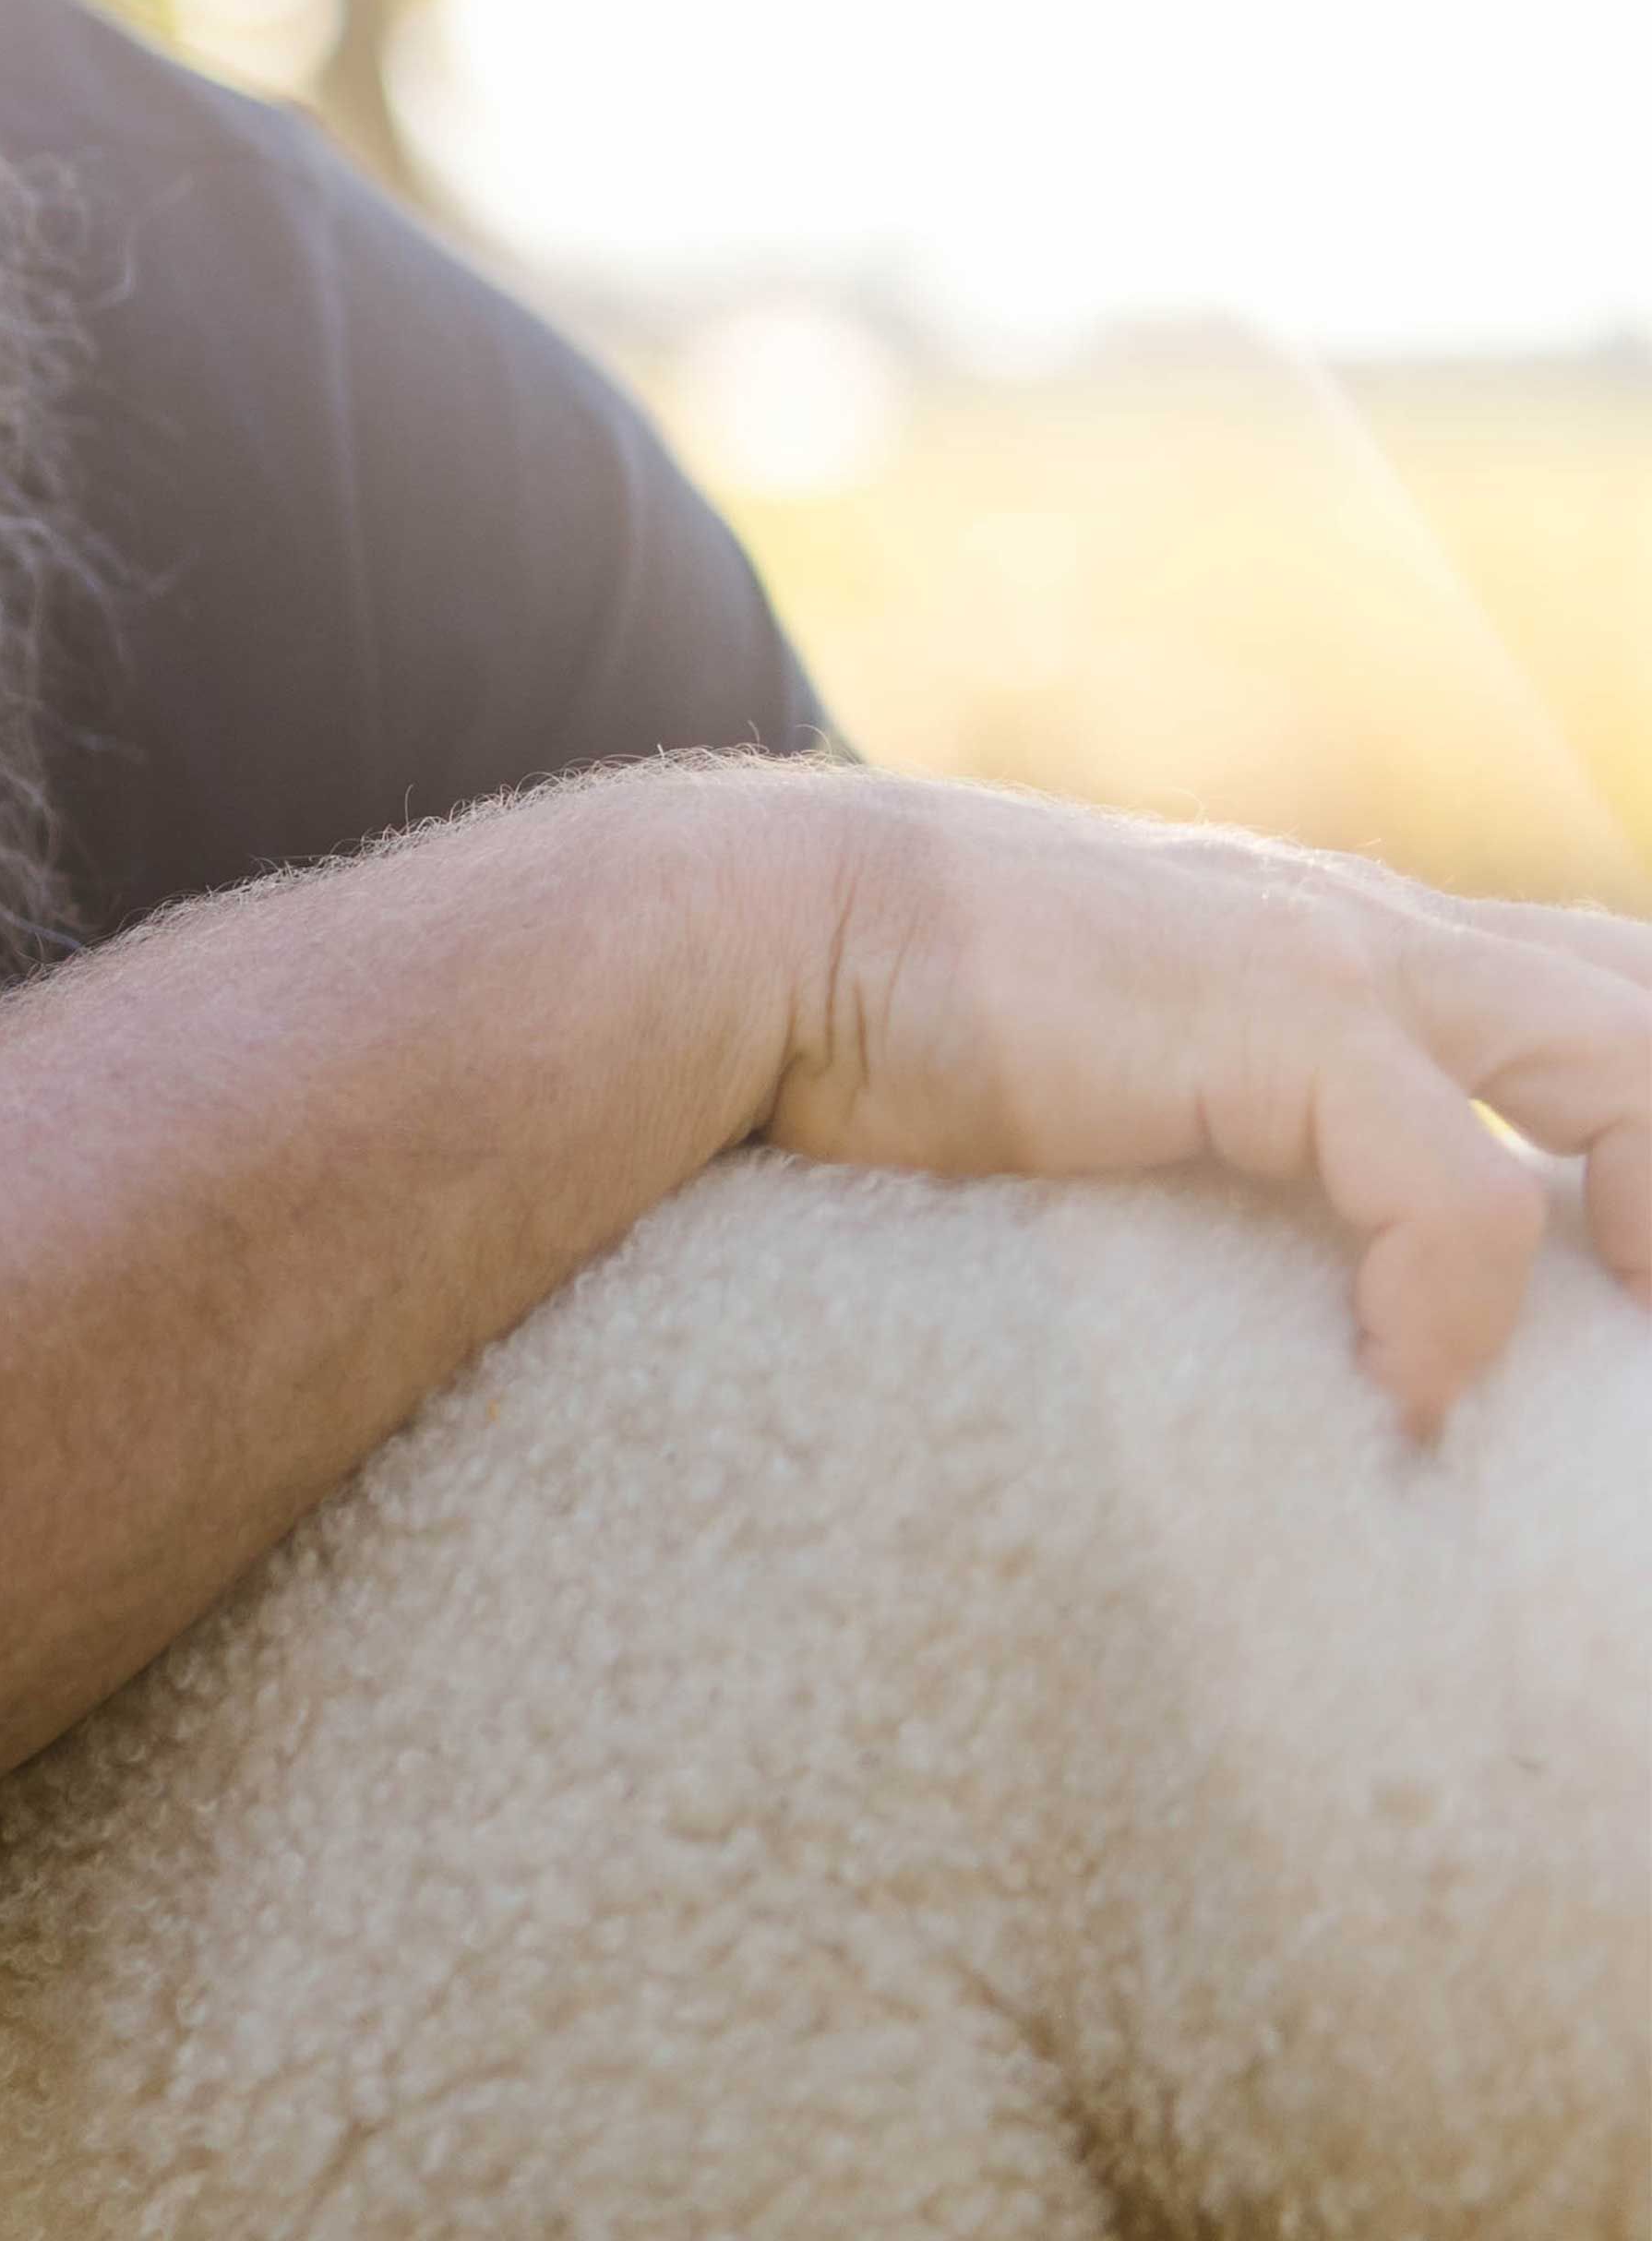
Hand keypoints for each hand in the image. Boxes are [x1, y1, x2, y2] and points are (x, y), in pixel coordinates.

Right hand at [762, 769, 1651, 1438]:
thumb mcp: (1107, 1049)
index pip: (1585, 984)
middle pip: (1644, 1003)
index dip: (1640, 1123)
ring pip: (1633, 1063)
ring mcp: (1337, 960)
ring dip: (1651, 1216)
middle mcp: (1369, 926)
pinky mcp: (1282, 1023)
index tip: (1613, 1283)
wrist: (759, 934)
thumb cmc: (893, 1016)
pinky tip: (1402, 1397)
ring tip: (1597, 1352)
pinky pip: (1462, 1187)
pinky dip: (1463, 1308)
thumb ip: (1203, 1102)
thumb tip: (1245, 1254)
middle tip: (1636, 1314)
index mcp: (1338, 931)